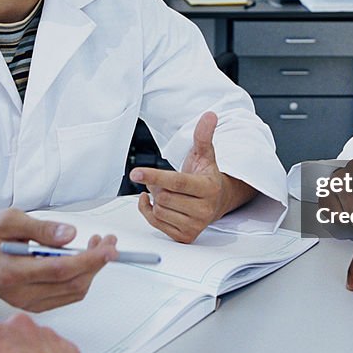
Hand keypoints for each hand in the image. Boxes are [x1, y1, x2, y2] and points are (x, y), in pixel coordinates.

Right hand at [0, 208, 116, 312]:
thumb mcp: (9, 220)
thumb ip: (40, 228)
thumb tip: (69, 234)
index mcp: (11, 272)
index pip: (59, 270)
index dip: (89, 259)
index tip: (107, 248)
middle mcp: (20, 294)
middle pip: (71, 284)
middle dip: (96, 263)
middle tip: (108, 242)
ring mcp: (27, 302)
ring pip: (73, 292)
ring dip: (92, 270)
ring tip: (98, 246)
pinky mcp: (34, 304)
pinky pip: (67, 295)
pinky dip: (81, 278)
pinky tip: (84, 259)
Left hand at [130, 111, 253, 242]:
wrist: (217, 201)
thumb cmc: (206, 176)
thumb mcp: (205, 154)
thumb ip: (203, 135)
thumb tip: (209, 115)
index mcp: (209, 188)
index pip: (177, 182)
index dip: (154, 176)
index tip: (135, 173)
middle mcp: (204, 209)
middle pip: (164, 197)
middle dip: (158, 186)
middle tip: (164, 180)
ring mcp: (195, 225)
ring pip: (159, 210)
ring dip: (156, 198)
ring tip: (167, 191)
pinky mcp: (185, 236)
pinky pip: (155, 223)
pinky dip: (149, 210)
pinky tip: (154, 201)